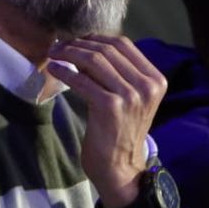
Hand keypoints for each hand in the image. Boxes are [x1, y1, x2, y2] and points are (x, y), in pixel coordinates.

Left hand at [45, 36, 165, 207]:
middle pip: (107, 50)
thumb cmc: (120, 133)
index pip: (123, 44)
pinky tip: (53, 69)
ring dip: (69, 54)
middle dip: (79, 44)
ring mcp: (131, 96)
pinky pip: (82, 81)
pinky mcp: (111, 107)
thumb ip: (120, 74)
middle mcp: (147, 86)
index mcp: (155, 80)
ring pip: (94, 61)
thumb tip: (88, 46)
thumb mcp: (131, 99)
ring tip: (54, 54)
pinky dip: (64, 72)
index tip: (76, 40)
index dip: (96, 38)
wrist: (121, 169)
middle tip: (59, 46)